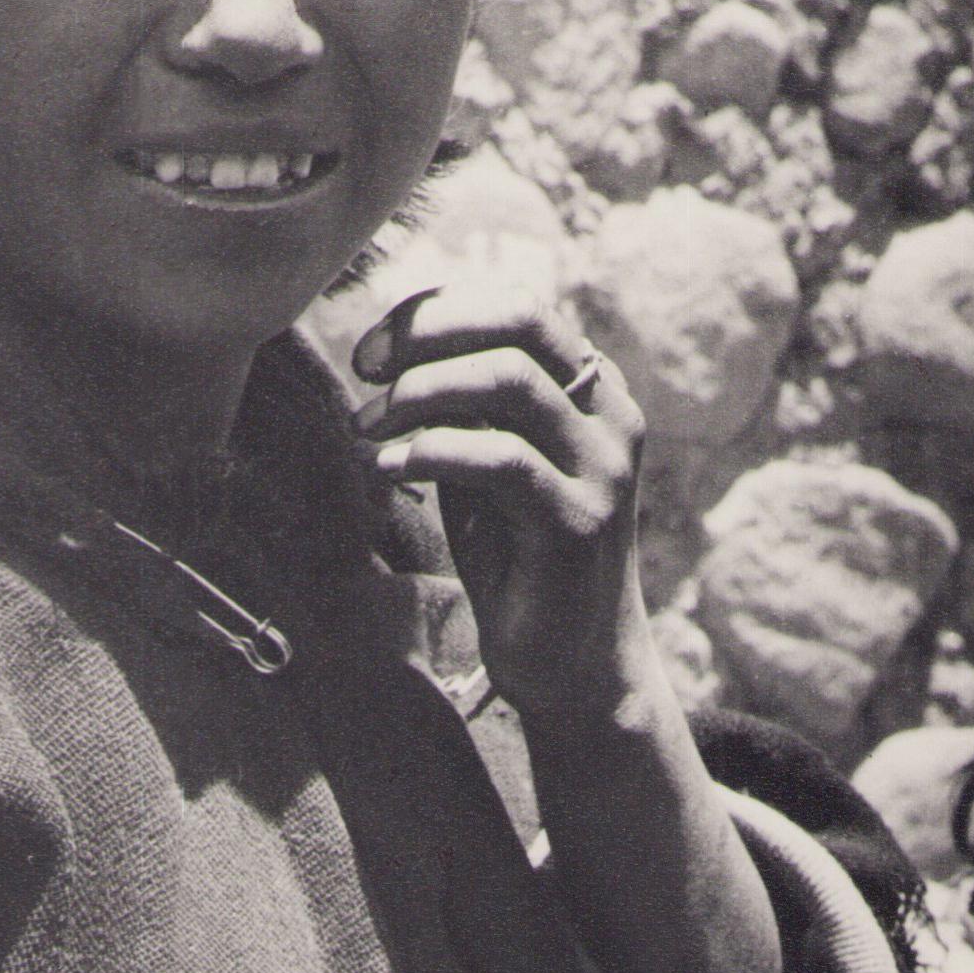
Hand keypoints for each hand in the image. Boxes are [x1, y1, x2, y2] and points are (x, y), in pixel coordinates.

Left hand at [351, 279, 651, 726]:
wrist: (569, 663)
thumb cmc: (517, 556)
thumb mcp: (483, 463)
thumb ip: (462, 406)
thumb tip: (393, 346)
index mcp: (593, 389)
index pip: (518, 309)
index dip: (438, 312)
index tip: (372, 346)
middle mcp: (611, 416)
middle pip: (520, 326)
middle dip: (428, 335)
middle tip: (362, 370)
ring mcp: (603, 468)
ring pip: (509, 383)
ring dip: (418, 393)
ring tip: (365, 427)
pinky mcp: (579, 523)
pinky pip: (499, 461)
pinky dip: (429, 453)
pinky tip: (385, 470)